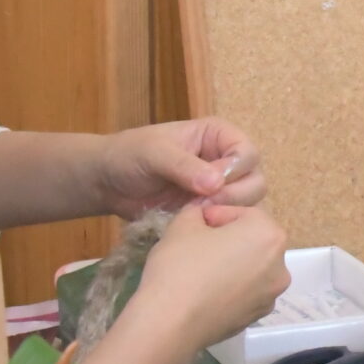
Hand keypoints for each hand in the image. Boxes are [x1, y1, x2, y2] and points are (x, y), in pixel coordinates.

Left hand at [96, 120, 266, 218]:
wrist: (108, 183)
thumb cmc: (129, 156)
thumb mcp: (153, 153)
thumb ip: (183, 166)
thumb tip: (215, 184)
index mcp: (218, 136)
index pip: (248, 153)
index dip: (235, 171)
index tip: (209, 185)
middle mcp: (226, 161)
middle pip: (255, 181)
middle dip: (234, 196)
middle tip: (204, 206)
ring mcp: (220, 190)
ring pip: (248, 205)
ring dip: (227, 214)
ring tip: (197, 215)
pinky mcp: (211, 212)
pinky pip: (229, 222)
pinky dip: (218, 227)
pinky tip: (197, 227)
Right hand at [135, 200, 292, 347]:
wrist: (171, 323)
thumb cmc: (180, 265)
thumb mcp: (183, 224)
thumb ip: (198, 211)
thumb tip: (203, 215)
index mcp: (269, 234)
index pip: (242, 213)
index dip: (215, 216)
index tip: (194, 226)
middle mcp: (280, 265)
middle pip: (251, 241)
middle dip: (227, 239)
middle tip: (196, 246)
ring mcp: (271, 295)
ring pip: (251, 268)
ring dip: (231, 264)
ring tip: (200, 271)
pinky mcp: (257, 317)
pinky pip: (245, 292)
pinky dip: (231, 289)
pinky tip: (206, 293)